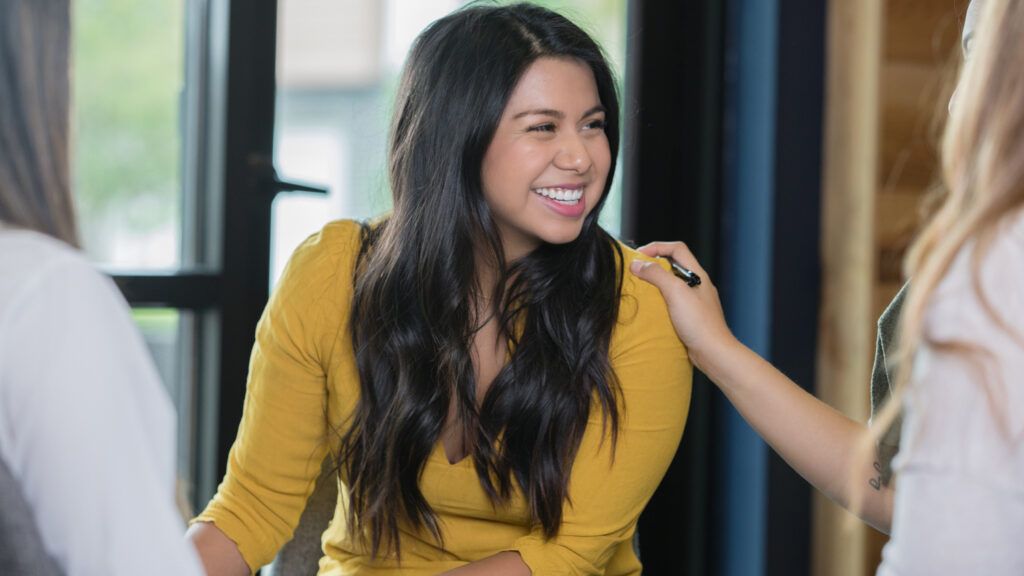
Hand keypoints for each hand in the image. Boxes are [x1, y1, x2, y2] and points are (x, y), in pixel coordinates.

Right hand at [629, 241, 736, 371]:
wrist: (714, 353)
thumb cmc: (699, 323)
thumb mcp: (675, 292)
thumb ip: (656, 275)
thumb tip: (637, 264)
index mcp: (697, 275)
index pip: (677, 249)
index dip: (657, 247)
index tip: (638, 255)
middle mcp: (698, 285)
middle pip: (674, 265)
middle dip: (654, 264)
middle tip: (636, 271)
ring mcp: (696, 301)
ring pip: (672, 284)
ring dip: (655, 283)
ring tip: (640, 289)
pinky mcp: (691, 317)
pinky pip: (673, 301)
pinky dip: (660, 300)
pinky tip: (651, 310)